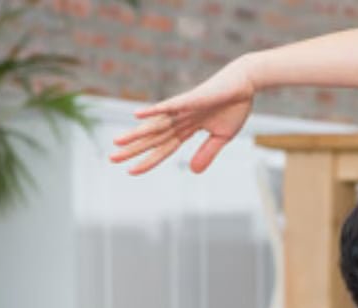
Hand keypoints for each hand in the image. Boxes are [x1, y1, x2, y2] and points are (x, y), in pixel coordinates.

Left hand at [110, 56, 256, 175]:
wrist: (245, 84)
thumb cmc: (234, 106)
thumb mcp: (222, 137)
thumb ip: (207, 153)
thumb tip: (193, 172)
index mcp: (187, 129)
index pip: (164, 148)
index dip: (149, 160)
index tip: (131, 171)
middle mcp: (180, 119)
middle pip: (153, 137)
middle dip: (133, 149)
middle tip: (111, 159)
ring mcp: (183, 109)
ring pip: (156, 125)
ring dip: (137, 134)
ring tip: (117, 142)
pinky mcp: (190, 99)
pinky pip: (169, 106)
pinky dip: (154, 111)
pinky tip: (137, 116)